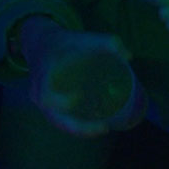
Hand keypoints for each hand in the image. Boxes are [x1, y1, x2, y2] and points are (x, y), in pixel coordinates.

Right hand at [21, 18, 144, 136]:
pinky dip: (75, 127)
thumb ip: (106, 42)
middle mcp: (38, 92)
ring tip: (103, 128)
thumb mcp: (81, 37)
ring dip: (79, 130)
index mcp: (43, 76)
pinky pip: (59, 120)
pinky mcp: (47, 105)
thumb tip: (129, 56)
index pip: (45, 96)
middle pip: (55, 118)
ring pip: (58, 122)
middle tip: (104, 127)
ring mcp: (42, 101)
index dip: (59, 101)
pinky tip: (93, 128)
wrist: (40, 43)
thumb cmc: (62, 42)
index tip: (78, 98)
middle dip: (78, 128)